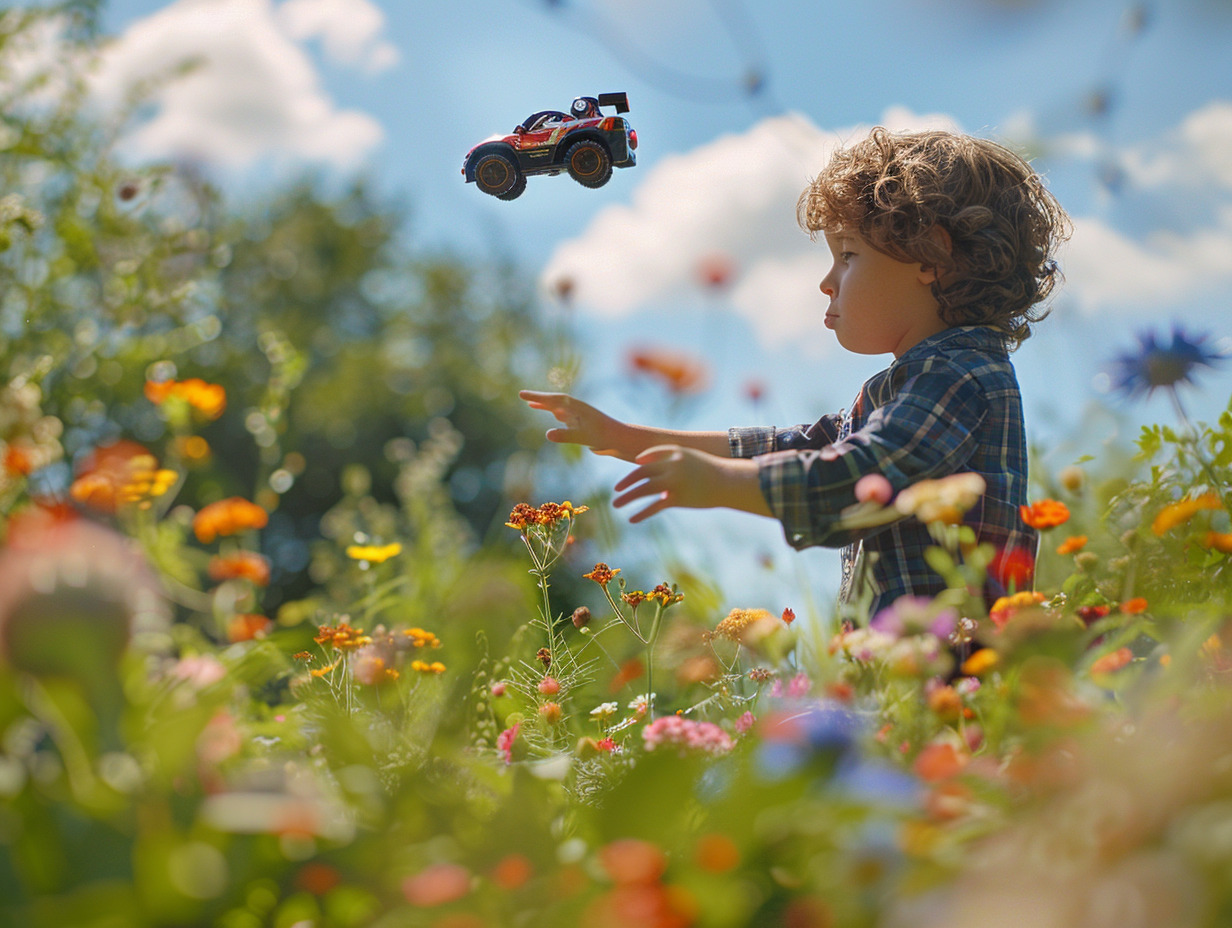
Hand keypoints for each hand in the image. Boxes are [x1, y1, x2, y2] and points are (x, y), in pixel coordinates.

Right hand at [519, 390, 635, 459]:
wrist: (620, 439)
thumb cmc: (604, 437)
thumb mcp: (584, 436)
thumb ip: (566, 435)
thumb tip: (547, 434)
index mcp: (576, 407)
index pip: (553, 400)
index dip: (537, 397)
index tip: (522, 395)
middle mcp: (576, 409)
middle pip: (554, 401)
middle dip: (538, 398)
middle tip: (521, 395)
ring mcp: (579, 415)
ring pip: (558, 407)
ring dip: (545, 405)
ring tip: (531, 404)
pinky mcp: (583, 423)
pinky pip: (565, 416)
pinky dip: (555, 413)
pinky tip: (553, 415)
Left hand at [612, 445, 768, 522]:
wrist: (730, 481)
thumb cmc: (715, 471)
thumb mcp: (696, 460)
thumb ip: (679, 463)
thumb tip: (667, 470)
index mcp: (675, 453)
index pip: (650, 455)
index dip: (640, 461)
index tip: (633, 466)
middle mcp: (671, 466)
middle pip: (641, 473)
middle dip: (627, 482)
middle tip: (616, 490)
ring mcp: (673, 481)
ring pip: (643, 489)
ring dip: (627, 497)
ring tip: (615, 504)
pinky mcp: (677, 498)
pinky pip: (654, 507)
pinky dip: (641, 513)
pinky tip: (632, 518)